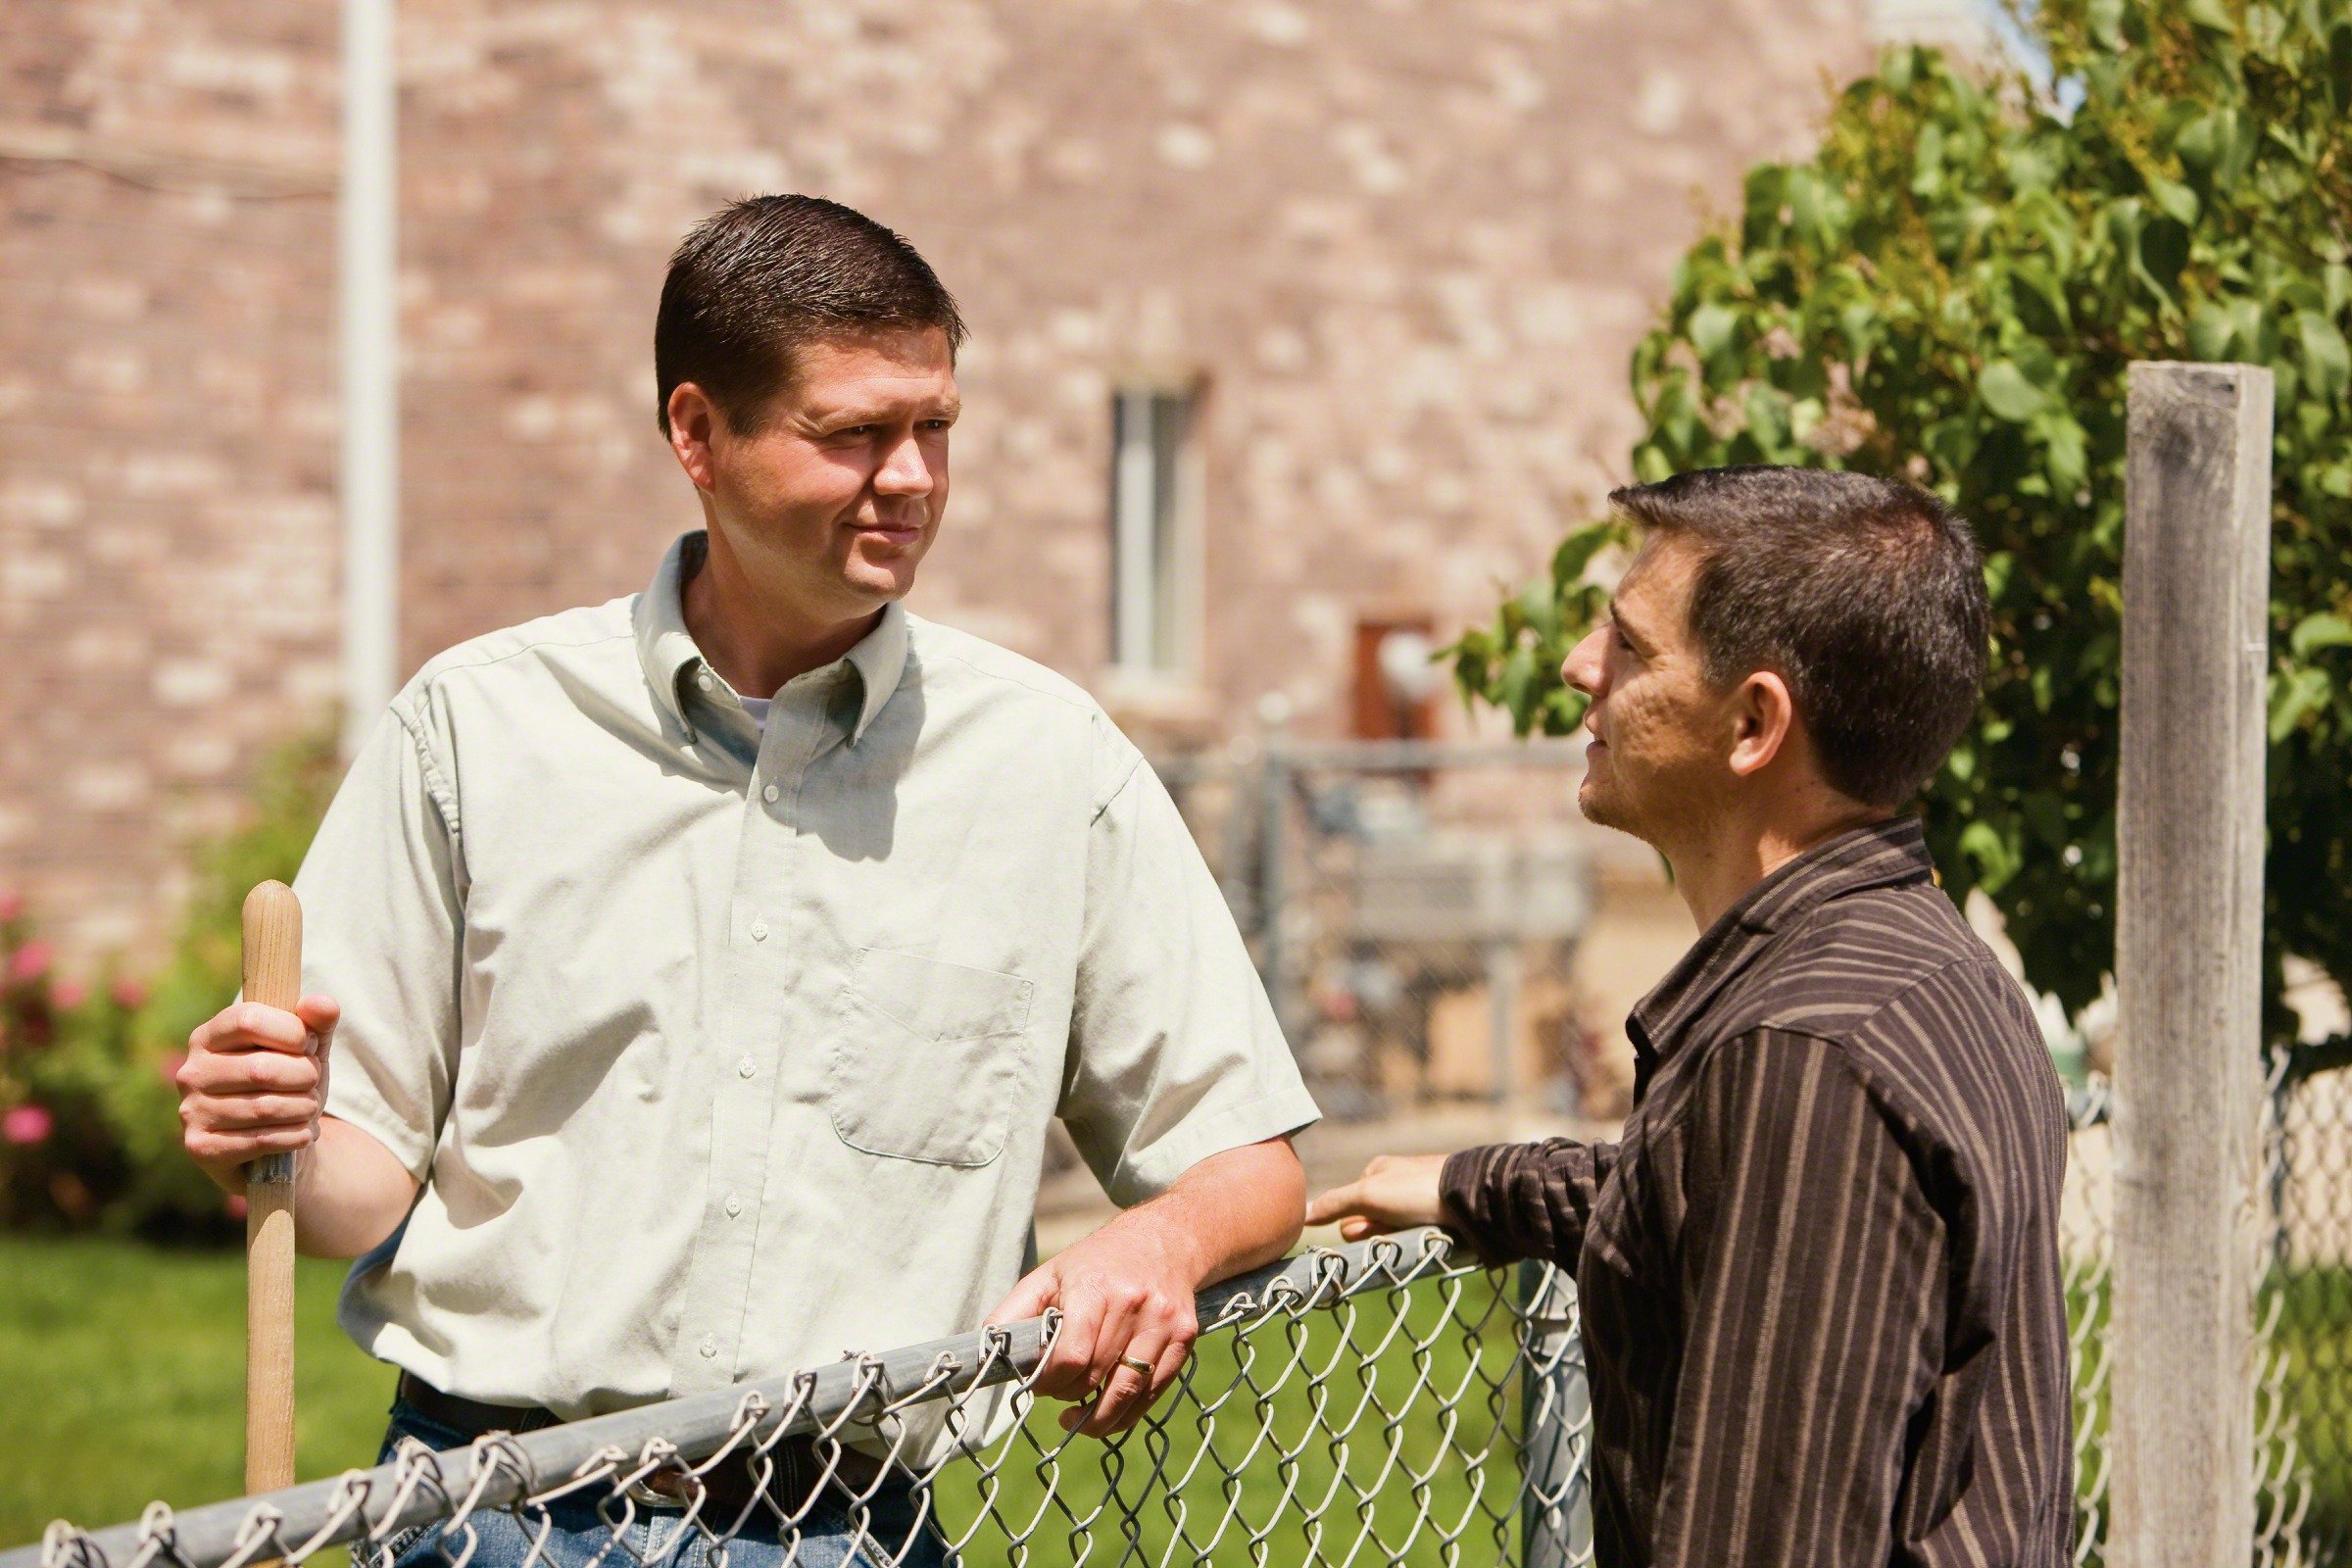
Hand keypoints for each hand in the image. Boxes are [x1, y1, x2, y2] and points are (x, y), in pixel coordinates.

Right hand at [177, 994, 338, 1193]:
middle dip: (304, 1076)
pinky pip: (261, 1140)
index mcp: (209, 1037)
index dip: (291, 1031)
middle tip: (313, 1083)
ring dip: (303, 1108)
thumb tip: (322, 1003)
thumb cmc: (290, 1085)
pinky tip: (303, 1133)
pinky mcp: (201, 1148)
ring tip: (310, 1108)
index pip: (248, 1020)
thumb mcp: (308, 1050)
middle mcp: (192, 1072)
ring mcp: (192, 1111)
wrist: (279, 1144)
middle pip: (260, 1068)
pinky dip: (295, 1135)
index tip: (311, 1044)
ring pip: (264, 1107)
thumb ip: (317, 1023)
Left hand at [984, 1215, 1201, 1438]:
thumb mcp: (1051, 1274)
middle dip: (1070, 1396)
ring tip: (1079, 1422)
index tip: (1040, 1386)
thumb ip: (1014, 1312)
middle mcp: (1132, 1304)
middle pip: (1096, 1376)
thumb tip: (985, 1351)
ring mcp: (1163, 1322)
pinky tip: (1110, 1412)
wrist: (1166, 1239)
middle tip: (1058, 1396)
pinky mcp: (1184, 1336)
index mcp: (1094, 1288)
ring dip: (1100, 1419)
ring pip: (1128, 1391)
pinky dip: (1130, 1412)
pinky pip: (1155, 1391)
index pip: (1071, 1357)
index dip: (1050, 1383)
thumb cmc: (1098, 1262)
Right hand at [1304, 1153, 1448, 1241]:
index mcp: (1378, 1171)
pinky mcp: (1436, 1216)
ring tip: (1415, 1231)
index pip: (1350, 1206)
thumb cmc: (1414, 1190)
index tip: (1370, 1225)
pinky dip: (1417, 1239)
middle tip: (1395, 1228)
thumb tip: (1302, 1215)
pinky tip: (1426, 1236)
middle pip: (1371, 1221)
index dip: (1357, 1222)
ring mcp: (1417, 1200)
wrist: (1467, 1197)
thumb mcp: (1367, 1194)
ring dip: (1396, 1237)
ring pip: (1393, 1230)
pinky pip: (1415, 1234)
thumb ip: (1334, 1204)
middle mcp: (1396, 1183)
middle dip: (1377, 1232)